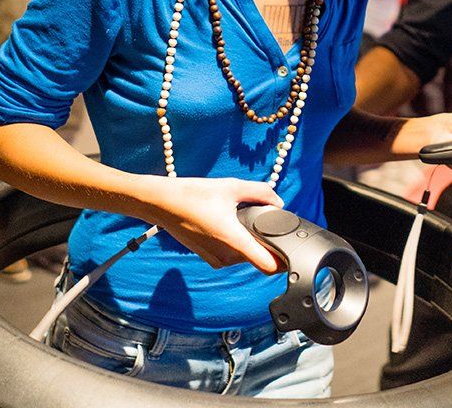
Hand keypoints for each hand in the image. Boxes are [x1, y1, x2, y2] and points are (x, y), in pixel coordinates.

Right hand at [146, 177, 285, 273]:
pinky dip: (235, 244)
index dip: (283, 261)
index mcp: (233, 239)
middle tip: (267, 222)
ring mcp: (215, 259)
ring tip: (243, 220)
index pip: (267, 265)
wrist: (162, 203)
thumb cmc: (193, 194)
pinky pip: (230, 255)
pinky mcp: (208, 257)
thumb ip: (260, 192)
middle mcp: (225, 255)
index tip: (290, 250)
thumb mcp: (231, 186)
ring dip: (249, 243)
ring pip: (244, 257)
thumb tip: (278, 202)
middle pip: (258, 258)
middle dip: (266, 244)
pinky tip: (229, 224)